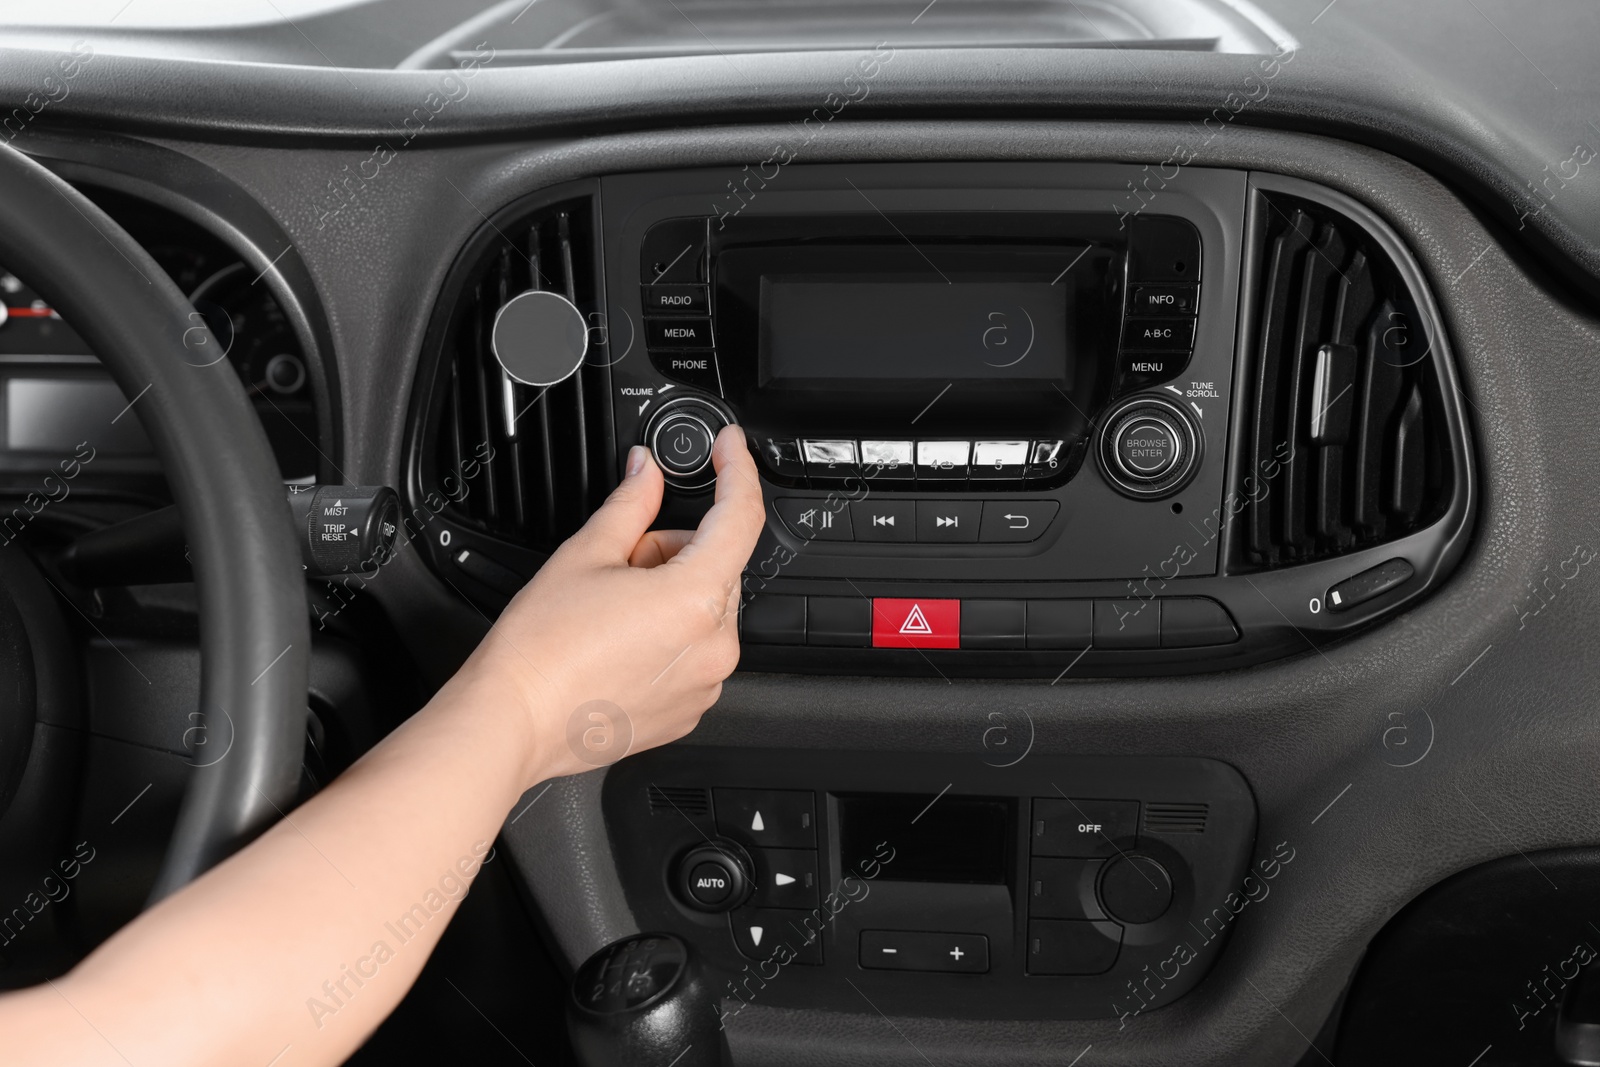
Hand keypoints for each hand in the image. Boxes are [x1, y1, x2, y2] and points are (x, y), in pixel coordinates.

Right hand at [460, 426, 766, 784]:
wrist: (514, 721)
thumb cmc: (540, 650)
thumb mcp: (586, 554)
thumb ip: (631, 503)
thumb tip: (646, 471)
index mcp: (695, 599)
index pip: (740, 517)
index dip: (737, 470)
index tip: (730, 448)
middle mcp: (714, 646)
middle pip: (714, 566)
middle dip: (670, 554)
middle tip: (616, 570)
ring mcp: (705, 683)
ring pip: (704, 609)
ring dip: (669, 597)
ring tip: (610, 615)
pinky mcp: (690, 708)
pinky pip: (694, 652)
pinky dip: (667, 638)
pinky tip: (619, 645)